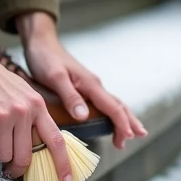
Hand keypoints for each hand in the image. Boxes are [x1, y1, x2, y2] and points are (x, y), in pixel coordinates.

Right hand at [0, 17, 71, 180]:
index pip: (56, 140)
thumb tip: (34, 143)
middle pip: (26, 157)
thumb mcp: (21, 92)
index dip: (63, 163)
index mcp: (37, 105)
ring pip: (5, 156)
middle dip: (18, 169)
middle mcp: (24, 112)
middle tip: (10, 170)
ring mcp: (4, 117)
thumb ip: (31, 114)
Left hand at [17, 12, 147, 150]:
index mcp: (91, 84)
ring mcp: (90, 86)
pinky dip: (112, 113)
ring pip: (113, 104)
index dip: (122, 123)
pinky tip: (110, 120)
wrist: (41, 42)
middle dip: (130, 122)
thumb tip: (84, 116)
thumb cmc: (45, 58)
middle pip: (119, 105)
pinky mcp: (84, 87)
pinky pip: (104, 103)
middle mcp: (94, 85)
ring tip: (130, 133)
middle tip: (139, 136)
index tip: (127, 138)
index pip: (113, 107)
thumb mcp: (55, 77)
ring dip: (123, 118)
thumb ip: (70, 96)